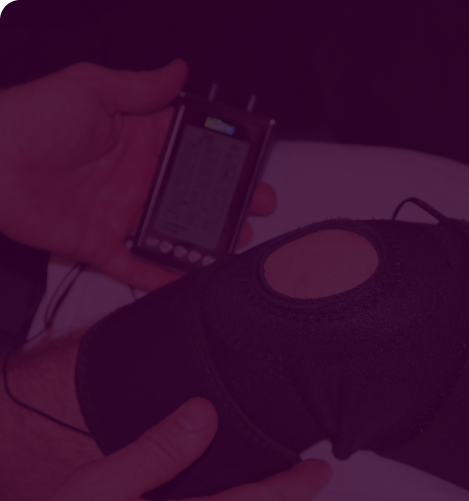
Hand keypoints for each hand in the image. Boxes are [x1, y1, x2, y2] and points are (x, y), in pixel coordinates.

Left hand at [0, 59, 276, 291]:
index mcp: (137, 140)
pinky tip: (188, 278)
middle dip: (225, 200)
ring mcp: (120, 212)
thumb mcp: (91, 89)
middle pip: (190, 194)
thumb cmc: (31, 118)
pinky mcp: (99, 242)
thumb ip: (140, 87)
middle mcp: (134, 178)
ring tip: (235, 241)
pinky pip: (136, 264)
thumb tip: (178, 71)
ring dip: (204, 238)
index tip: (248, 162)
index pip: (190, 149)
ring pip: (172, 230)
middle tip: (255, 204)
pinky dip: (161, 274)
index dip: (220, 156)